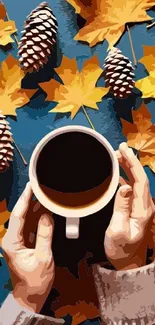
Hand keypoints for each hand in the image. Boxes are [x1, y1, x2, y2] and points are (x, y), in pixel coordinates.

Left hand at [2, 183, 54, 312]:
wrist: (31, 296)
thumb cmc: (34, 281)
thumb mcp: (43, 258)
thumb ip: (45, 236)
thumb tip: (48, 215)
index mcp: (11, 241)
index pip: (18, 215)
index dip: (25, 199)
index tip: (32, 185)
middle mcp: (12, 238)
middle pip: (22, 213)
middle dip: (30, 198)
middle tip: (40, 184)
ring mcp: (19, 239)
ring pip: (27, 217)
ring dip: (36, 205)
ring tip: (45, 192)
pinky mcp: (26, 241)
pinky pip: (32, 224)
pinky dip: (39, 215)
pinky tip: (46, 207)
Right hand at [104, 142, 154, 269]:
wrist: (126, 259)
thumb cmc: (120, 248)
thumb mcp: (117, 231)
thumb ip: (121, 208)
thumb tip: (125, 187)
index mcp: (143, 210)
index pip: (140, 182)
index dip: (133, 164)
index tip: (124, 151)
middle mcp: (145, 205)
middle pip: (140, 177)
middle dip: (131, 161)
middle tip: (119, 148)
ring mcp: (141, 205)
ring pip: (137, 180)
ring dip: (128, 166)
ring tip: (117, 155)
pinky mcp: (136, 206)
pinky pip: (132, 186)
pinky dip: (126, 175)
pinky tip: (118, 170)